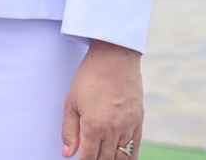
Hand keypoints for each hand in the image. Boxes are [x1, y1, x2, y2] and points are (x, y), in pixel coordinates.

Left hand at [62, 40, 143, 159]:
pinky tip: (122, 159)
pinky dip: (129, 158)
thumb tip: (67, 153)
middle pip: (104, 159)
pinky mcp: (138, 120)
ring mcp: (127, 126)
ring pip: (120, 157)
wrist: (114, 57)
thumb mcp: (72, 102)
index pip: (88, 158)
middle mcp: (112, 129)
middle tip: (91, 158)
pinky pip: (135, 148)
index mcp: (93, 126)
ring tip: (104, 158)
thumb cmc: (90, 76)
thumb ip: (69, 130)